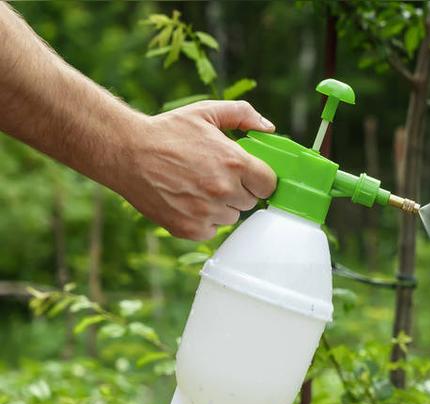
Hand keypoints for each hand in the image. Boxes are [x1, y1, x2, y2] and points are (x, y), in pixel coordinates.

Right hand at [121, 100, 277, 240]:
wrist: (126, 152)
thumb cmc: (167, 131)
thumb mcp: (206, 112)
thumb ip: (242, 115)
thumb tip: (268, 128)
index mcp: (235, 163)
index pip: (269, 184)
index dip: (258, 179)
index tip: (247, 174)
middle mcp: (224, 190)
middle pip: (250, 201)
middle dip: (238, 189)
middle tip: (214, 176)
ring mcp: (207, 212)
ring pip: (231, 216)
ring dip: (220, 206)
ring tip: (197, 186)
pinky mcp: (190, 228)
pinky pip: (211, 230)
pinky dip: (203, 220)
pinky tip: (187, 200)